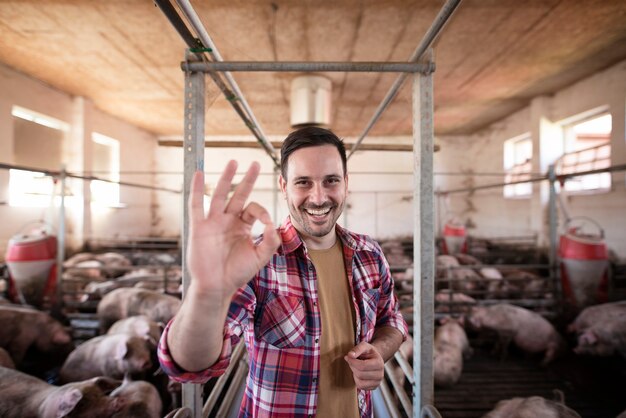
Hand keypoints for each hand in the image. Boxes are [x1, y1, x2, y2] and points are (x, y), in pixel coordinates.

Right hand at [187, 161, 280, 297]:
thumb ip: (271, 241)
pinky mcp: (199, 227)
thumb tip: (273, 224)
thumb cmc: (236, 273)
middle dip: (247, 179)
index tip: (266, 222)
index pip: (253, 209)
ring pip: (219, 195)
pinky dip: (196, 189)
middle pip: (238, 194)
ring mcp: (213, 222)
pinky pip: (196, 205)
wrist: (216, 287)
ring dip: (226, 178)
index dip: (262, 211)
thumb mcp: (260, 257)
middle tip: (255, 163)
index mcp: (242, 226)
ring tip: (233, 162)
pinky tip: (198, 173)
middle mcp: (228, 221)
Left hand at [344, 342, 384, 389]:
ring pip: (360, 383)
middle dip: (353, 367)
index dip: (352, 362)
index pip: (363, 366)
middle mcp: (380, 375)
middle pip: (360, 374)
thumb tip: (350, 355)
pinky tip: (358, 373)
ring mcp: (377, 382)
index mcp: (379, 363)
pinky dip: (357, 380)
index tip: (347, 357)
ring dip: (354, 374)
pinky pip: (361, 387)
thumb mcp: (364, 346)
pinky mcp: (373, 387)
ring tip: (355, 368)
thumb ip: (357, 349)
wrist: (375, 359)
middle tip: (351, 361)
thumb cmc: (369, 352)